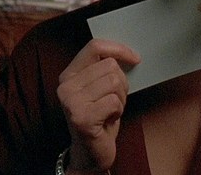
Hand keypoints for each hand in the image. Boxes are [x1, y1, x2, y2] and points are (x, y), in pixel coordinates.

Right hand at [56, 39, 139, 172]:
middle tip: (114, 100)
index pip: (94, 46)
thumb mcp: (98, 89)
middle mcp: (66, 86)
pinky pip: (114, 102)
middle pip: (110, 66)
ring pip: (114, 82)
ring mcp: (71, 102)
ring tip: (111, 110)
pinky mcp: (82, 118)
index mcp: (69, 74)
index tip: (135, 58)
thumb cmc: (99, 119)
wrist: (89, 153)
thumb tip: (129, 54)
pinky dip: (119, 111)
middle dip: (122, 83)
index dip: (119, 49)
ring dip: (121, 98)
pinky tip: (109, 119)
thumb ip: (104, 70)